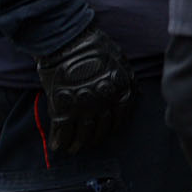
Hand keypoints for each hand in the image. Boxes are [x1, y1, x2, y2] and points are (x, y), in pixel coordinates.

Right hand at [36, 23, 135, 153]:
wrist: (68, 41)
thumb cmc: (95, 46)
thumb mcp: (121, 61)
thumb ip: (127, 79)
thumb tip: (134, 93)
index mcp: (121, 91)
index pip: (121, 117)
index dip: (115, 127)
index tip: (109, 132)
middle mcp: (104, 103)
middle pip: (102, 128)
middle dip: (95, 138)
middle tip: (89, 143)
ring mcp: (84, 107)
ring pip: (83, 133)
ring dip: (78, 144)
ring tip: (74, 150)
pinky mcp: (62, 107)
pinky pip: (62, 130)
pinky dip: (59, 140)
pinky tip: (57, 147)